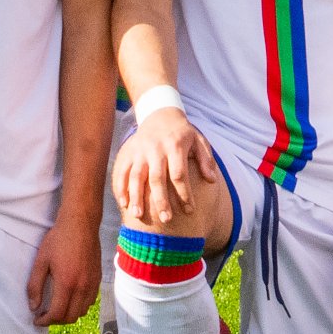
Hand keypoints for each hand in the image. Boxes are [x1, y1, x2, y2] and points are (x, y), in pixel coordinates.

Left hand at [27, 208, 97, 328]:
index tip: (37, 319)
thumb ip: (35, 286)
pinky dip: (80, 306)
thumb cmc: (59, 239)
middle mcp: (82, 287)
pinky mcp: (98, 279)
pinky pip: (90, 301)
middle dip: (56, 321)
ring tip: (57, 308)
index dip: (45, 321)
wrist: (81, 224)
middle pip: (71, 317)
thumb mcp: (41, 260)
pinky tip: (70, 298)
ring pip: (82, 311)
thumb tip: (34, 307)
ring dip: (68, 314)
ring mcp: (93, 284)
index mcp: (67, 283)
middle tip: (45, 315)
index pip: (57, 314)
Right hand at [115, 101, 206, 233]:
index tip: (189, 210)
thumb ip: (206, 159)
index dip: (184, 193)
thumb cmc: (183, 132)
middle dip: (160, 200)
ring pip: (136, 176)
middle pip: (157, 178)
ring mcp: (140, 150)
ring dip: (136, 197)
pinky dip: (121, 187)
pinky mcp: (129, 152)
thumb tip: (212, 180)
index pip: (179, 174)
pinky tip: (123, 203)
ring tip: (139, 216)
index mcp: (175, 146)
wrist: (160, 114)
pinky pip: (122, 171)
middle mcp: (156, 149)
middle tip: (166, 219)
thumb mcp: (199, 140)